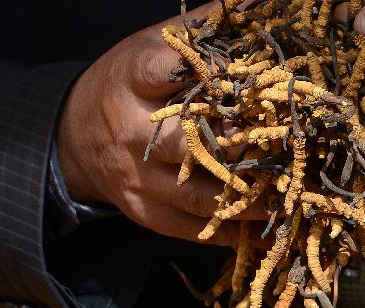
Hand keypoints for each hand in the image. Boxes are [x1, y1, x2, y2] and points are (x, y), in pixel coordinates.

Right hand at [56, 3, 263, 247]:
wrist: (74, 141)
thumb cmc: (123, 86)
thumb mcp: (147, 47)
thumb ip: (196, 31)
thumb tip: (251, 5)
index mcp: (129, 82)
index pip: (164, 72)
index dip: (211, 72)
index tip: (254, 75)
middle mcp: (132, 134)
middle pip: (187, 144)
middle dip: (240, 146)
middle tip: (287, 145)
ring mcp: (139, 180)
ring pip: (197, 195)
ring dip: (247, 197)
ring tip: (289, 194)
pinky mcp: (147, 213)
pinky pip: (192, 228)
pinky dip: (230, 229)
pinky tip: (264, 228)